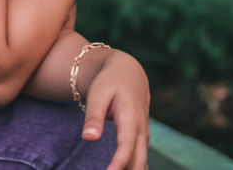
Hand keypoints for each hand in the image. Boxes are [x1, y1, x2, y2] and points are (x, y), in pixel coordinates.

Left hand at [80, 49, 150, 169]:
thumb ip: (93, 117)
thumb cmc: (109, 82)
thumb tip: (88, 139)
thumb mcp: (98, 95)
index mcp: (130, 118)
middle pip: (139, 160)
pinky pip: (141, 158)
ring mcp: (143, 134)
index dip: (118, 164)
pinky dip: (135, 168)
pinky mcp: (141, 137)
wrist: (128, 72)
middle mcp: (140, 129)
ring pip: (142, 161)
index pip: (126, 147)